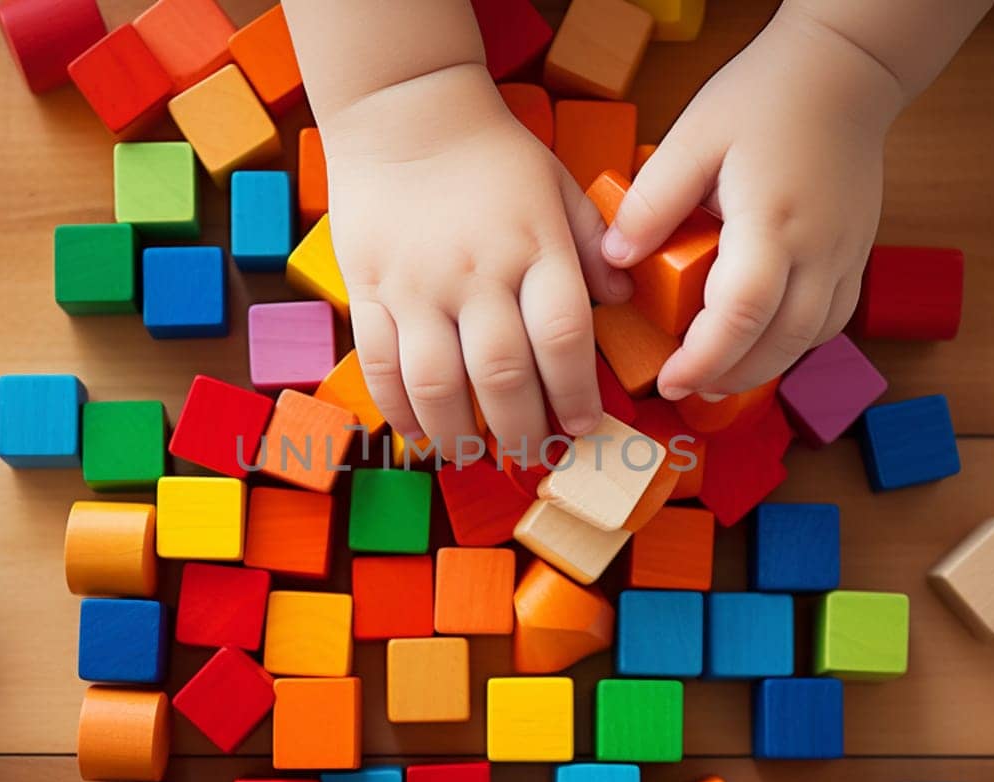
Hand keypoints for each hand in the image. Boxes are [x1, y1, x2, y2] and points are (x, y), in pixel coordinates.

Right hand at [320, 64, 627, 456]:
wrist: (402, 115)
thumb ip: (592, 245)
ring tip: (475, 454)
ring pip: (437, 382)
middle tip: (533, 455)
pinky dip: (399, 411)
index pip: (564, 338)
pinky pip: (380, 365)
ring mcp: (418, 285)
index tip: (584, 426)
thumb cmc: (492, 155)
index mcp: (534, 247)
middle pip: (503, 374)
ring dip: (459, 433)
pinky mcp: (369, 289)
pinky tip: (419, 434)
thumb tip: (624, 300)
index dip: (577, 394)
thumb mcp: (558, 186)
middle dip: (523, 430)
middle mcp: (477, 273)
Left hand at [600, 11, 904, 399]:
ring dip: (763, 367)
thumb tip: (614, 261)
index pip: (741, 311)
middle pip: (781, 342)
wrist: (844, 73)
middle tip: (684, 389)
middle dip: (729, 376)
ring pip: (810, 339)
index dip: (704, 357)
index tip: (668, 380)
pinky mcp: (856, 254)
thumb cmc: (765, 97)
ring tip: (715, 377)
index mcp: (770, 220)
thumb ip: (653, 201)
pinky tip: (759, 342)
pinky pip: (830, 320)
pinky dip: (792, 343)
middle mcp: (817, 248)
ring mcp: (844, 255)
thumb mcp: (693, 137)